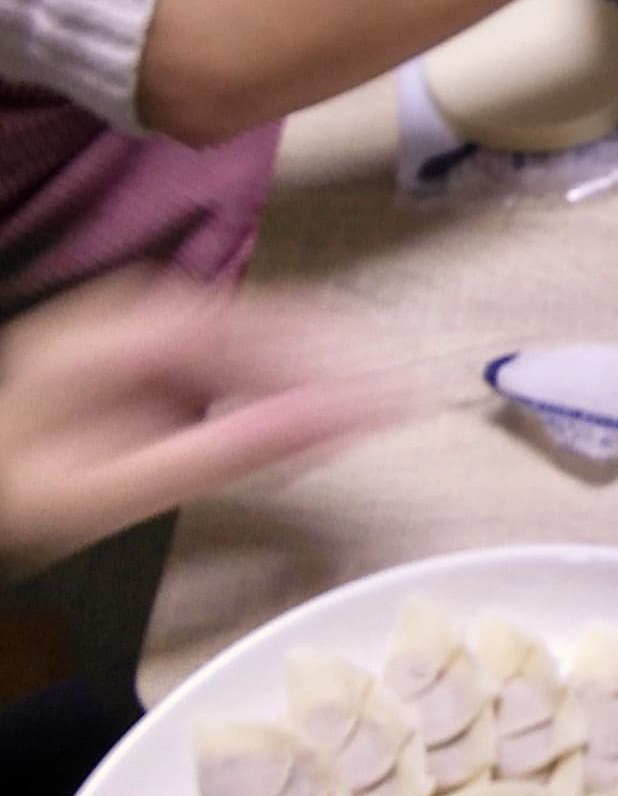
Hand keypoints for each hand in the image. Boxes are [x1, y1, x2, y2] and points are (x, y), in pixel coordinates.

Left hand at [0, 274, 374, 572]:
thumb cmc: (32, 489)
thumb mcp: (120, 488)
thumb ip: (223, 452)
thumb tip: (325, 421)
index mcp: (118, 332)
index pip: (250, 330)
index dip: (330, 360)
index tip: (388, 399)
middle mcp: (137, 306)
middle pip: (266, 321)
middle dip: (338, 363)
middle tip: (403, 406)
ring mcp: (150, 318)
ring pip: (264, 331)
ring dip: (322, 368)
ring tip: (380, 409)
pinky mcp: (163, 343)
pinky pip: (245, 348)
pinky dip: (289, 378)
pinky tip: (323, 410)